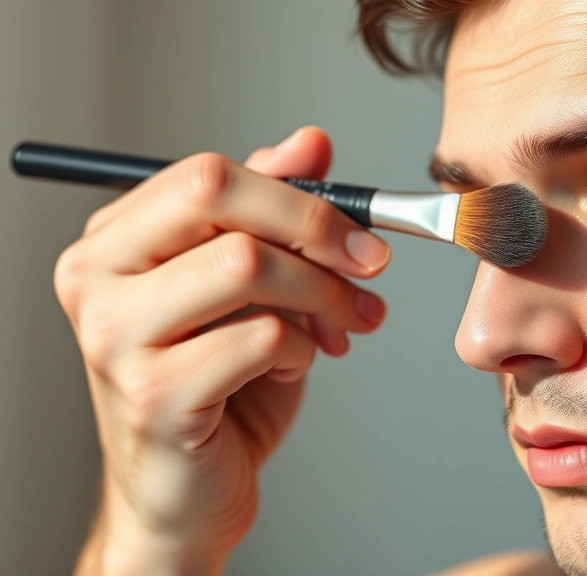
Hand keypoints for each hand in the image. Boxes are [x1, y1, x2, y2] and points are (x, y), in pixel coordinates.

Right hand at [61, 127, 389, 574]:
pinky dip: (301, 349)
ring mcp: (115, 337)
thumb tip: (311, 142)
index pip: (207, 172)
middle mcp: (97, 278)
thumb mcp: (251, 289)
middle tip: (369, 265)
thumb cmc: (220, 386)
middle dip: (316, 228)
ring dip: (321, 296)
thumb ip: (272, 212)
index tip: (360, 230)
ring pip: (249, 265)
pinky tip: (294, 365)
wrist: (189, 493)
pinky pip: (262, 338)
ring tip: (342, 326)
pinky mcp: (154, 395)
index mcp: (115, 240)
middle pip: (217, 196)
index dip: (300, 193)